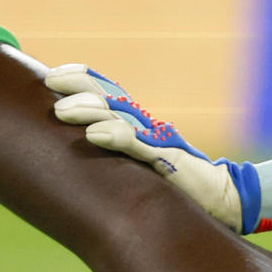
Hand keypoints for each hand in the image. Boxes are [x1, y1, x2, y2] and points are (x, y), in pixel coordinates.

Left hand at [45, 64, 253, 231]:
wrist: (222, 198)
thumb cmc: (178, 184)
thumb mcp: (140, 163)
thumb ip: (116, 154)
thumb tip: (77, 151)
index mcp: (140, 123)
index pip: (109, 91)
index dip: (82, 78)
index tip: (52, 74)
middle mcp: (147, 125)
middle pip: (110, 95)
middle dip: (78, 85)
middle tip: (49, 81)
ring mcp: (158, 140)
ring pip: (120, 115)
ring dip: (88, 110)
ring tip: (61, 111)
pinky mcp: (169, 160)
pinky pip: (140, 145)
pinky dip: (116, 136)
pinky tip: (94, 134)